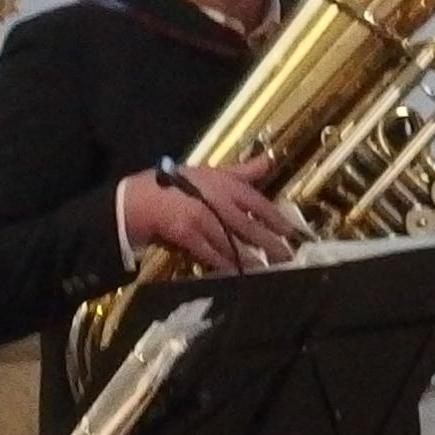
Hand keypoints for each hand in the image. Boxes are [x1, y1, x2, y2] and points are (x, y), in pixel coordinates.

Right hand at [123, 155, 302, 272]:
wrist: (142, 197)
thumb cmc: (177, 182)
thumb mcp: (211, 171)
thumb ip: (241, 170)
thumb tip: (269, 160)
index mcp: (224, 184)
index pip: (258, 202)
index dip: (276, 218)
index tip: (292, 231)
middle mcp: (216, 201)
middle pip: (249, 226)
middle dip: (270, 243)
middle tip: (287, 257)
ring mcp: (202, 220)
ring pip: (232, 243)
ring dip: (250, 259)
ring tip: (268, 270)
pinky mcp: (187, 236)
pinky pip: (210, 255)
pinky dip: (225, 265)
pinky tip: (237, 274)